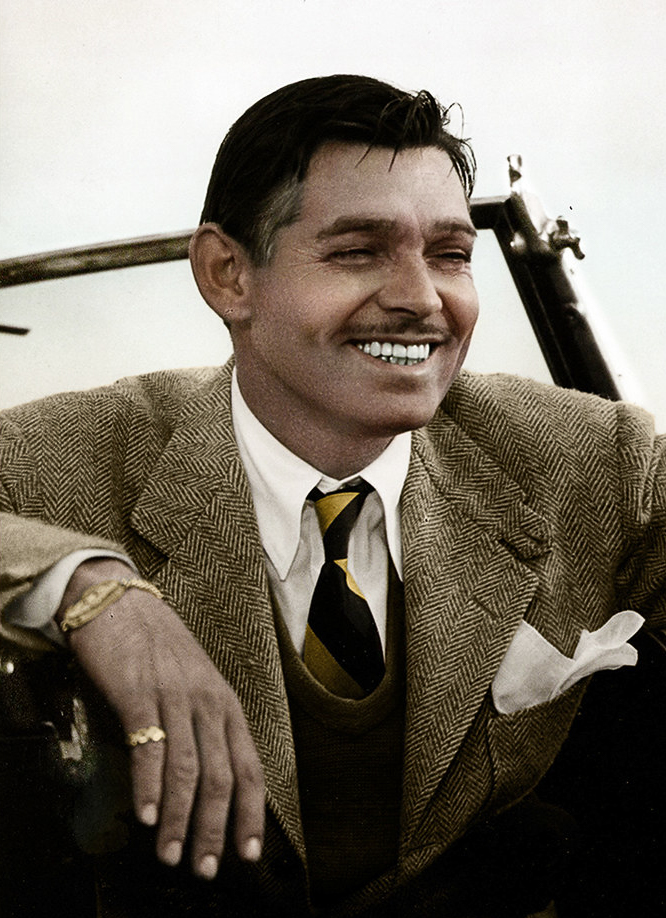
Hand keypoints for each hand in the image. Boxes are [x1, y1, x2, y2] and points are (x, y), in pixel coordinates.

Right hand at [57, 558, 264, 878]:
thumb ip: (203, 726)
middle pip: (220, 777)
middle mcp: (207, 701)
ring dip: (179, 819)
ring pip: (187, 769)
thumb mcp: (194, 683)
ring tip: (170, 854)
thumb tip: (207, 783)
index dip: (251, 813)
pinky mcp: (139, 692)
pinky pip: (149, 747)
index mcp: (225, 702)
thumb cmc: (156, 647)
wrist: (118, 602)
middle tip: (205, 868)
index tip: (248, 852)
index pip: (249, 766)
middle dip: (214, 829)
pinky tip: (145, 815)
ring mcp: (174, 695)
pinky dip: (149, 786)